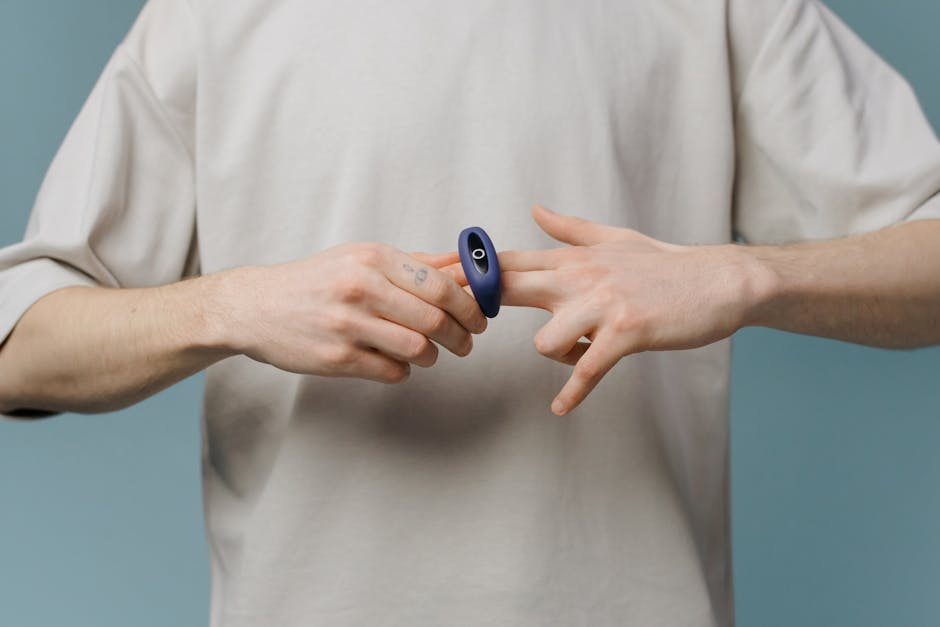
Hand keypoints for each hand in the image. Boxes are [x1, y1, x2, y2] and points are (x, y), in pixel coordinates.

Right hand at [215, 242, 487, 382]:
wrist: (256, 306)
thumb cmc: (317, 281)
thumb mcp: (362, 259)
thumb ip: (416, 265)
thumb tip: (467, 268)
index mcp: (372, 259)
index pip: (442, 285)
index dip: (470, 306)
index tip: (480, 317)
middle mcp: (360, 288)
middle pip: (435, 320)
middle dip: (461, 336)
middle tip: (465, 342)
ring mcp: (347, 325)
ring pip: (418, 350)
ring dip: (434, 356)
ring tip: (429, 353)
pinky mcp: (336, 359)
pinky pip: (392, 372)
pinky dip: (404, 371)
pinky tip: (396, 362)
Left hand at [444, 205, 772, 414]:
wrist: (718, 281)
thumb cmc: (664, 264)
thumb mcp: (614, 239)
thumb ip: (569, 229)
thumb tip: (534, 209)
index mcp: (573, 259)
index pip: (506, 262)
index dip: (465, 270)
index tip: (428, 276)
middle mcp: (581, 278)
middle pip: (508, 289)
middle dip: (476, 307)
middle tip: (456, 327)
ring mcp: (603, 306)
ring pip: (544, 343)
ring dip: (556, 356)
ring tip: (583, 353)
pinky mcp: (626, 334)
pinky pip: (587, 370)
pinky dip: (574, 393)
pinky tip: (561, 409)